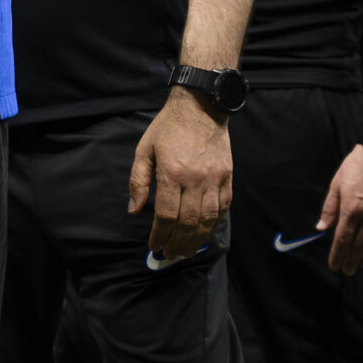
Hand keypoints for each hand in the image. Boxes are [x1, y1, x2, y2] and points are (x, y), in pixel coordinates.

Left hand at [129, 89, 232, 261]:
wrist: (200, 108)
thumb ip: (138, 181)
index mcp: (171, 172)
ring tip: (186, 251)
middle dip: (178, 243)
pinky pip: (224, 207)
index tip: (154, 246)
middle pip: (188, 222)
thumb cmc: (167, 128)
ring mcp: (215, 179)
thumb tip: (134, 210)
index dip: (160, 234)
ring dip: (197, 240)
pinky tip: (205, 233)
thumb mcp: (144, 150)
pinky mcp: (227, 177)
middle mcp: (195, 179)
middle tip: (170, 255)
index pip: (166, 214)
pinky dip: (214, 224)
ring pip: (208, 219)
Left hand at [317, 144, 362, 274]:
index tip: (334, 265)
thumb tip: (321, 228)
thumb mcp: (336, 184)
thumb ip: (329, 209)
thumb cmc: (355, 167)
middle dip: (351, 260)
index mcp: (351, 210)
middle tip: (347, 270)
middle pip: (359, 245)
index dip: (337, 254)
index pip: (342, 239)